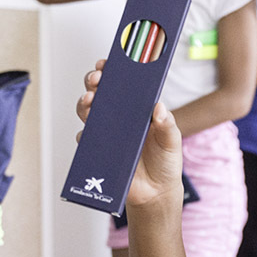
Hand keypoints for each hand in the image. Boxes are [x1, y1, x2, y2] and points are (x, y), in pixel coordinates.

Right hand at [75, 59, 183, 206]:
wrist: (156, 193)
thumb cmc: (166, 163)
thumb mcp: (172, 142)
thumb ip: (167, 125)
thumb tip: (158, 107)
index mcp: (137, 109)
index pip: (123, 84)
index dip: (113, 70)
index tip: (107, 63)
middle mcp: (120, 117)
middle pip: (101, 92)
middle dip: (94, 81)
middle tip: (96, 80)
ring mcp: (107, 133)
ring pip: (88, 111)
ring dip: (84, 103)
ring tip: (89, 101)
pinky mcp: (99, 150)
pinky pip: (85, 139)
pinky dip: (83, 133)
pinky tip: (87, 132)